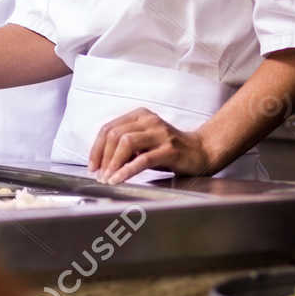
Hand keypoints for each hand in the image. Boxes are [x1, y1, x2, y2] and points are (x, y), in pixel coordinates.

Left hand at [90, 108, 214, 182]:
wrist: (202, 151)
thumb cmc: (170, 150)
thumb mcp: (145, 142)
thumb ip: (126, 146)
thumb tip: (101, 162)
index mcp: (141, 116)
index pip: (109, 128)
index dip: (96, 148)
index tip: (92, 166)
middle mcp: (149, 121)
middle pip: (115, 134)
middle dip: (102, 157)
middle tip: (99, 175)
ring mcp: (160, 134)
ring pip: (126, 143)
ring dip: (112, 163)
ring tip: (108, 178)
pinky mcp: (169, 150)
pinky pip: (142, 159)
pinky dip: (127, 170)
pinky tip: (119, 179)